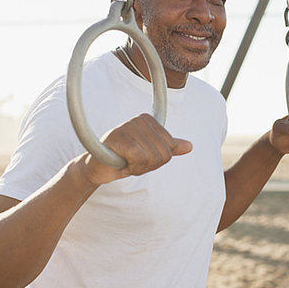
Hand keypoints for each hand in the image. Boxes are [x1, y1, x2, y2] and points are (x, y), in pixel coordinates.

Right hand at [78, 113, 192, 185]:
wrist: (98, 167)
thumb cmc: (124, 159)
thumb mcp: (150, 153)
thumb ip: (169, 148)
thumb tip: (190, 146)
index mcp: (149, 120)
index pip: (170, 147)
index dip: (157, 160)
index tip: (140, 157)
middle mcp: (140, 120)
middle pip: (164, 154)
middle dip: (149, 165)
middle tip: (132, 161)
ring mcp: (129, 127)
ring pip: (153, 157)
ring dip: (140, 167)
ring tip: (126, 161)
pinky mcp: (120, 138)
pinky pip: (141, 159)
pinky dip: (133, 168)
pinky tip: (122, 163)